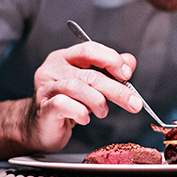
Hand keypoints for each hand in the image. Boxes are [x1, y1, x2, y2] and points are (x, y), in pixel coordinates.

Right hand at [26, 41, 142, 151]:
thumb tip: (129, 62)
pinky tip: (85, 118)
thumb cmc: (68, 103)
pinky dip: (81, 112)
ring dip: (98, 103)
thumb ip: (109, 71)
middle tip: (134, 103)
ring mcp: (46, 88)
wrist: (42, 127)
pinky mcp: (44, 107)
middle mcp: (53, 69)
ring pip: (78, 88)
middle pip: (90, 74)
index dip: (111, 60)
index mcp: (65, 58)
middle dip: (117, 90)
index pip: (90, 49)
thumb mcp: (91, 84)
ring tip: (102, 112)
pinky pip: (65, 105)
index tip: (127, 75)